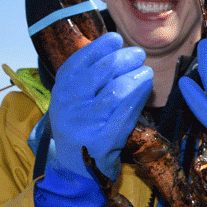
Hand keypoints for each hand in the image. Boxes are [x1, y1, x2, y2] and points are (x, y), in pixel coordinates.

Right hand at [47, 32, 151, 178]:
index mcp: (60, 89)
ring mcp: (85, 123)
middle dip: (124, 58)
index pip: (79, 60)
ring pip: (117, 91)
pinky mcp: (102, 141)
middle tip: (139, 55)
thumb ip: (90, 76)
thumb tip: (118, 48)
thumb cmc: (81, 124)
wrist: (75, 168)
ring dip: (136, 77)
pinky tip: (146, 88)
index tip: (117, 38)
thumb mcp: (75, 99)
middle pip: (101, 72)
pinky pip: (126, 114)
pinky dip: (139, 98)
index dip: (100, 46)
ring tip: (146, 72)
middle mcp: (69, 105)